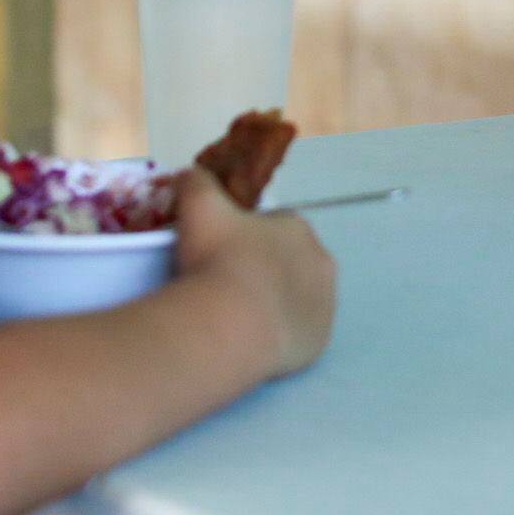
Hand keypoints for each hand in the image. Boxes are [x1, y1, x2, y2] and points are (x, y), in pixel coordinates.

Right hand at [172, 169, 336, 376]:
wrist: (231, 324)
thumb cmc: (218, 258)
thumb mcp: (198, 205)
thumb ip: (195, 182)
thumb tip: (187, 174)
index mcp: (297, 227)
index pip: (274, 226)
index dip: (246, 237)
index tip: (222, 252)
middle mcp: (321, 261)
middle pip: (291, 261)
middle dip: (265, 269)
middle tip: (228, 286)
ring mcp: (325, 303)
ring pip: (299, 298)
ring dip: (276, 302)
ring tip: (240, 315)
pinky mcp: (319, 339)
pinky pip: (300, 332)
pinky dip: (282, 334)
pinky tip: (254, 340)